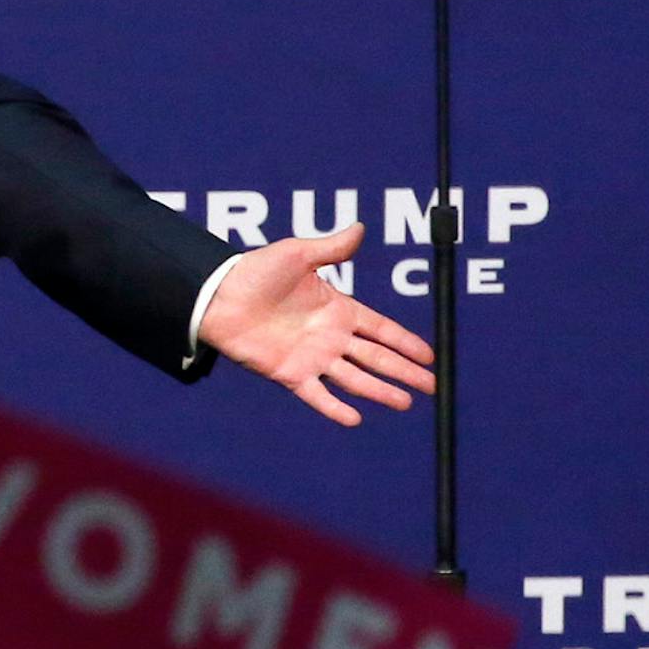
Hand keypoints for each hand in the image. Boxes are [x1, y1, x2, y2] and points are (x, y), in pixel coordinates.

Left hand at [197, 223, 435, 425]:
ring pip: (354, 378)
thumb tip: (359, 228)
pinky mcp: (289, 373)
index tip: (431, 356)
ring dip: (379, 391)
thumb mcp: (296, 254)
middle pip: (376, 357)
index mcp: (337, 308)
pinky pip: (316, 394)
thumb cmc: (254, 271)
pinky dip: (333, 408)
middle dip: (404, 371)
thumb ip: (330, 248)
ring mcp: (311, 357)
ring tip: (404, 404)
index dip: (406, 342)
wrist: (217, 296)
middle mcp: (329, 337)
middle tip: (432, 386)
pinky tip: (354, 419)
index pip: (381, 329)